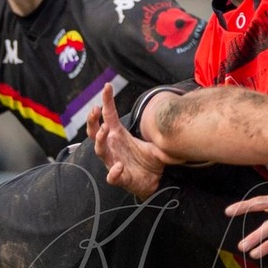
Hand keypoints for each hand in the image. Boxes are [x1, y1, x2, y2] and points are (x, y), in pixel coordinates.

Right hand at [90, 84, 171, 199]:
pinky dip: (114, 172)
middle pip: (95, 131)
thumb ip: (161, 132)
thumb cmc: (150, 160)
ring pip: (100, 150)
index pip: (109, 115)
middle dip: (92, 120)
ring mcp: (113, 162)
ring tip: (105, 130)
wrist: (153, 182)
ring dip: (100, 139)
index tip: (107, 86)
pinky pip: (112, 176)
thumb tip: (174, 118)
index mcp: (119, 135)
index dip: (107, 101)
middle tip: (95, 109)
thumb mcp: (156, 143)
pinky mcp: (119, 178)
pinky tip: (119, 166)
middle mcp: (113, 147)